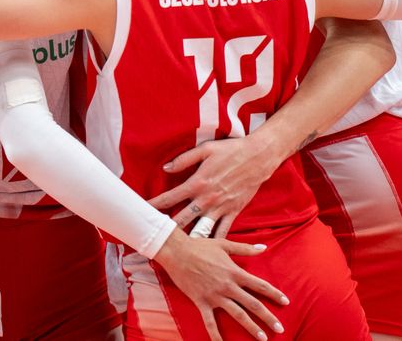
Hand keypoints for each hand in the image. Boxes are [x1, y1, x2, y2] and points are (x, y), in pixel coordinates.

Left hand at [149, 137, 278, 238]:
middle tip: (155, 238)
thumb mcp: (205, 149)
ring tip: (177, 253)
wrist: (259, 157)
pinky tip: (205, 251)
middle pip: (182, 219)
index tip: (143, 212)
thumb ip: (184, 159)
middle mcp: (207, 198)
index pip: (170, 197)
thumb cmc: (231, 150)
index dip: (154, 205)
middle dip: (167, 229)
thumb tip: (165, 168)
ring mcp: (221, 207)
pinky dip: (213, 242)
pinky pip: (222, 232)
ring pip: (201, 230)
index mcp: (197, 182)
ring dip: (189, 241)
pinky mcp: (234, 212)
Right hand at [154, 230, 287, 340]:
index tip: (286, 302)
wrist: (177, 252)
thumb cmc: (200, 247)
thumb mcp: (225, 244)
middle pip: (252, 304)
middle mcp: (227, 286)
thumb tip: (264, 247)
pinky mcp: (201, 302)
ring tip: (263, 338)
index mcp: (235, 272)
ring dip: (251, 327)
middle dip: (268, 317)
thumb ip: (245, 249)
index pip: (260, 285)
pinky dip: (215, 335)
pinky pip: (210, 322)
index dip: (274, 294)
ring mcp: (214, 296)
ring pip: (237, 314)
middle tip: (280, 328)